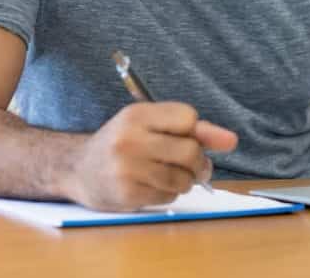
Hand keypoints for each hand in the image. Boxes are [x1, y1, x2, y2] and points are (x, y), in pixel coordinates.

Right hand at [68, 102, 237, 210]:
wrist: (78, 169)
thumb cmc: (122, 144)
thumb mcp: (150, 125)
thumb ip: (193, 130)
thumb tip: (231, 140)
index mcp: (136, 114)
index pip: (188, 118)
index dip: (194, 131)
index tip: (186, 137)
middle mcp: (129, 139)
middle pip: (190, 151)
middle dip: (198, 162)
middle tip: (194, 167)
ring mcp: (126, 168)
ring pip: (183, 178)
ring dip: (186, 181)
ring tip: (174, 176)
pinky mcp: (126, 194)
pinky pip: (168, 195)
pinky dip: (170, 193)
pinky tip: (156, 186)